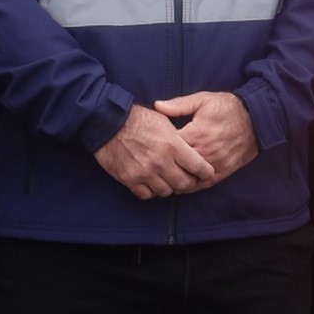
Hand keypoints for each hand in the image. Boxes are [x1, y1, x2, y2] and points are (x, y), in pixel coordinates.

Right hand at [92, 106, 214, 198]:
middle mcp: (160, 161)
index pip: (199, 167)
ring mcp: (144, 172)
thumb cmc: (137, 119)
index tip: (205, 173)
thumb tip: (192, 149)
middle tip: (187, 179)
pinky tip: (150, 182)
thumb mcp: (163, 121)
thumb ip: (178, 138)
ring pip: (166, 192)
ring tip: (166, 179)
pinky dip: (151, 191)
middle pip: (184, 184)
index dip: (206, 172)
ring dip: (168, 187)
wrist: (107, 123)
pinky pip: (147, 195)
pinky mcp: (129, 179)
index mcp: (172, 145)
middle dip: (189, 183)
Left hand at [148, 90, 259, 185]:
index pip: (171, 146)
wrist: (257, 117)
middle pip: (178, 165)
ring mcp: (216, 162)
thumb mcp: (203, 99)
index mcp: (197, 133)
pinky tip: (183, 185)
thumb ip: (179, 104)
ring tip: (165, 177)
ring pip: (191, 178)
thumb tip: (157, 105)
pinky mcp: (225, 170)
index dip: (159, 148)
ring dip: (178, 178)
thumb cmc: (227, 107)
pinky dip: (193, 185)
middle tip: (154, 165)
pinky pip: (206, 183)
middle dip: (166, 166)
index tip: (152, 147)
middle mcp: (206, 151)